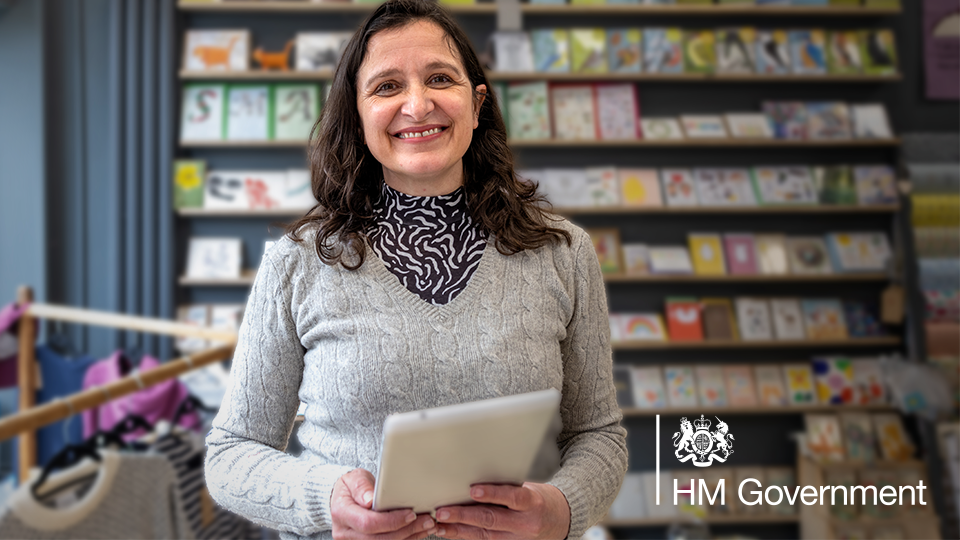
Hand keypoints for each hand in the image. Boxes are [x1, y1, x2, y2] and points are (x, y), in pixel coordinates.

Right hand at [331, 468, 436, 539]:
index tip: (410, 513)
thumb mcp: (353, 478)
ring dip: (409, 537)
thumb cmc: (350, 488)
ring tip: (427, 526)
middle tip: (427, 520)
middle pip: (379, 539)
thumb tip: (369, 499)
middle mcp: (345, 532)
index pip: (368, 523)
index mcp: (341, 513)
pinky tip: (417, 532)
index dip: (391, 521)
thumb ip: (361, 486)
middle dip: (406, 530)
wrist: (342, 500)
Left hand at [433, 482, 570, 539]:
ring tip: (440, 523)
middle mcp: (524, 524)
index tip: (473, 490)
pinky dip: (465, 536)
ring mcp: (516, 538)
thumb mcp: (530, 487)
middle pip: (492, 519)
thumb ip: (508, 485)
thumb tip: (478, 476)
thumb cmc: (539, 499)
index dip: (493, 493)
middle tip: (443, 512)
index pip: (513, 498)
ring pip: (484, 534)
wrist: (559, 521)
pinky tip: (450, 532)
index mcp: (532, 504)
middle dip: (464, 515)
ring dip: (459, 529)